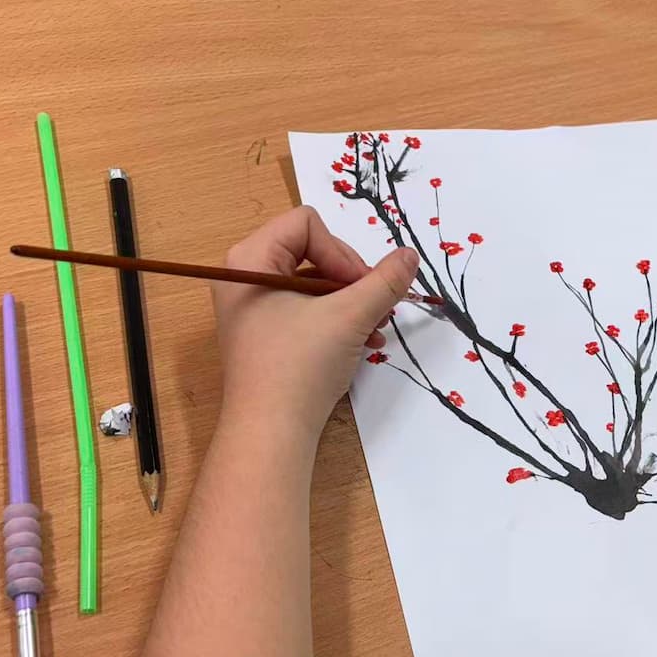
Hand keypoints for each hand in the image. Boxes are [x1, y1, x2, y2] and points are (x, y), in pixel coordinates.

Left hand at [212, 206, 418, 440]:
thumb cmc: (300, 365)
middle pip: (313, 251)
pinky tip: (364, 344)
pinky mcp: (266, 335)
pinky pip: (307, 310)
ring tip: (375, 330)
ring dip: (352, 303)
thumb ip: (385, 281)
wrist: (271, 432)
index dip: (341, 252)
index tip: (361, 288)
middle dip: (352, 280)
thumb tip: (410, 255)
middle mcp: (246, 277)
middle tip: (375, 309)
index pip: (307, 224)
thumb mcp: (350, 317)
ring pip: (316, 284)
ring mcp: (254, 308)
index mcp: (251, 258)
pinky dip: (338, 322)